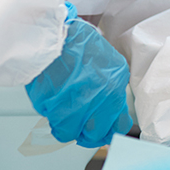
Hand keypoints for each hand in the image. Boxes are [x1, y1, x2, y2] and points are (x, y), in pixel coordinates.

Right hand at [26, 6, 131, 147]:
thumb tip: (112, 115)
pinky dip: (51, 116)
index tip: (104, 131)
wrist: (54, 35)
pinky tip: (53, 101)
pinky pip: (52, 121)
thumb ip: (114, 91)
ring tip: (64, 110)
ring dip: (67, 126)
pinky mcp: (50, 106)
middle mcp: (96, 99)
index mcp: (114, 89)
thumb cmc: (80, 45)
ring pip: (70, 133)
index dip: (110, 131)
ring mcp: (72, 104)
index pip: (119, 125)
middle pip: (95, 134)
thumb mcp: (112, 65)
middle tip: (82, 128)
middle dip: (88, 134)